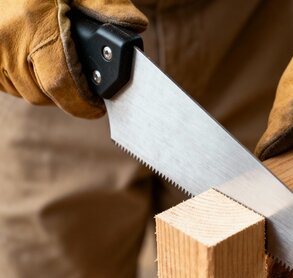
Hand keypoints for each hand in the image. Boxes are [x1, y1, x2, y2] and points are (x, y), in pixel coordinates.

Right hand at [0, 0, 146, 117]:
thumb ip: (105, 4)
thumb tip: (135, 25)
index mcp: (35, 23)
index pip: (62, 82)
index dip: (83, 102)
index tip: (98, 107)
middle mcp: (9, 42)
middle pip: (47, 93)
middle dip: (70, 92)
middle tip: (83, 78)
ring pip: (29, 92)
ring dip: (49, 86)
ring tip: (57, 61)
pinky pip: (11, 86)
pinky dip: (29, 80)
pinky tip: (37, 60)